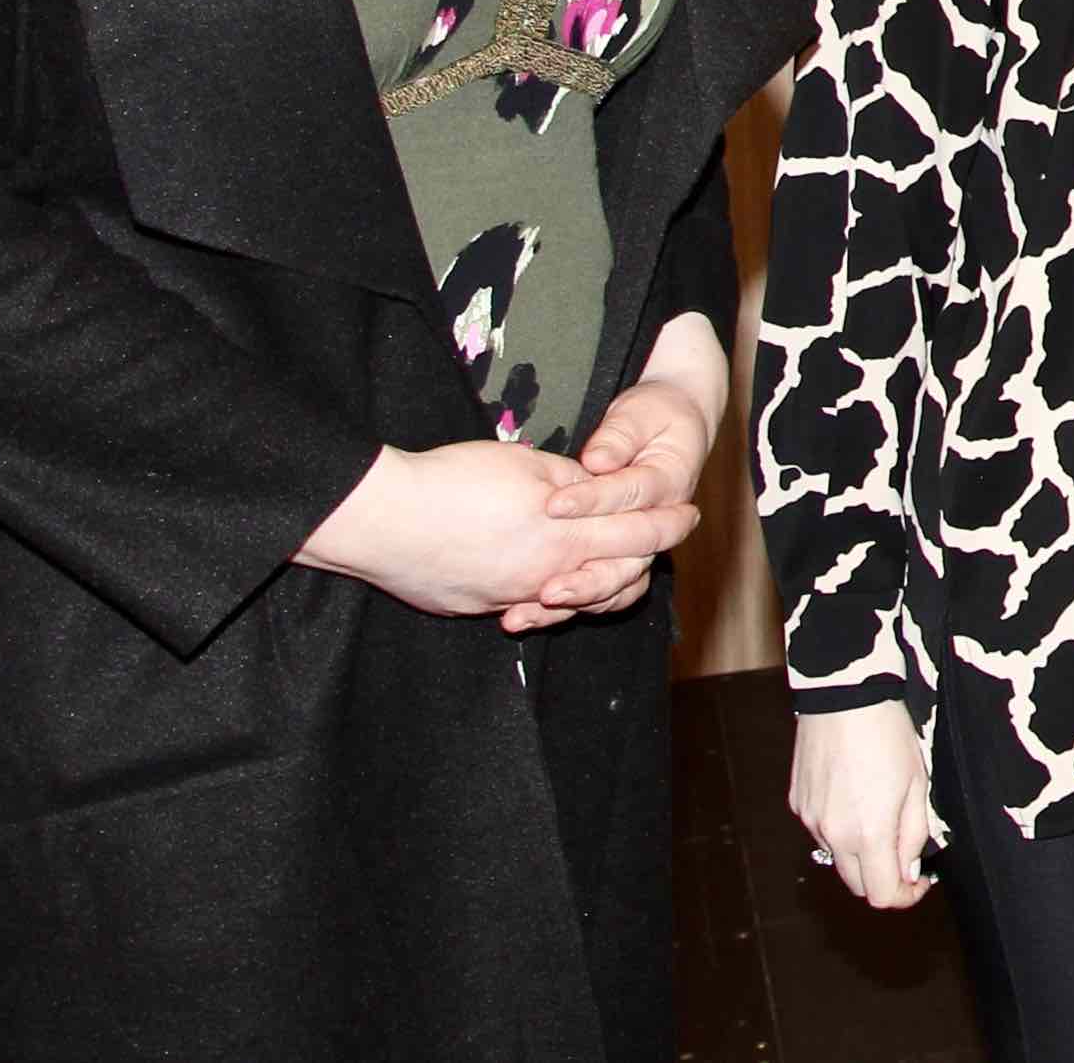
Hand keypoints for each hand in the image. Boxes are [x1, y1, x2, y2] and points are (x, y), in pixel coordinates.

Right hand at [295, 437, 700, 619]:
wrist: (383, 520)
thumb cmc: (454, 481)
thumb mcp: (527, 464)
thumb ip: (573, 482)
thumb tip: (599, 490)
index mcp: (566, 537)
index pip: (639, 534)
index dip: (670, 523)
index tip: (690, 514)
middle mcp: (545, 577)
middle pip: (618, 576)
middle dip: (647, 555)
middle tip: (663, 536)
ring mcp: (510, 598)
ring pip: (576, 601)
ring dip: (601, 582)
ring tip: (612, 561)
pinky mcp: (478, 608)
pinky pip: (529, 607)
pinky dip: (550, 594)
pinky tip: (552, 581)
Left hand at [533, 380, 716, 625]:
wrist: (672, 428)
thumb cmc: (654, 415)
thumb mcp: (641, 415)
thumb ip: (619, 437)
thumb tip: (598, 459)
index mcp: (670, 483)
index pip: (630, 496)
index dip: (593, 502)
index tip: (553, 506)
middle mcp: (657, 523)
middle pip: (628, 562)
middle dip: (586, 578)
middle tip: (545, 587)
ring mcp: (637, 545)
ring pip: (614, 586)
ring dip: (573, 602)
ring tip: (525, 612)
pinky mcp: (615, 556)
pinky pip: (597, 591)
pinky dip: (563, 607)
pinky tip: (519, 613)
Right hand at [792, 702, 939, 911]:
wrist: (844, 696)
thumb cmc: (888, 734)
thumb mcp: (918, 783)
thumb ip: (914, 834)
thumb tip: (909, 871)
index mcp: (869, 834)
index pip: (883, 895)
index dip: (906, 897)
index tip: (921, 882)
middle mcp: (834, 835)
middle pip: (858, 886)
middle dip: (883, 878)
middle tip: (903, 853)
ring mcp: (811, 820)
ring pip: (838, 859)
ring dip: (860, 853)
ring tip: (878, 814)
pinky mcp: (798, 804)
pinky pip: (821, 832)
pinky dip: (840, 829)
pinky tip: (853, 796)